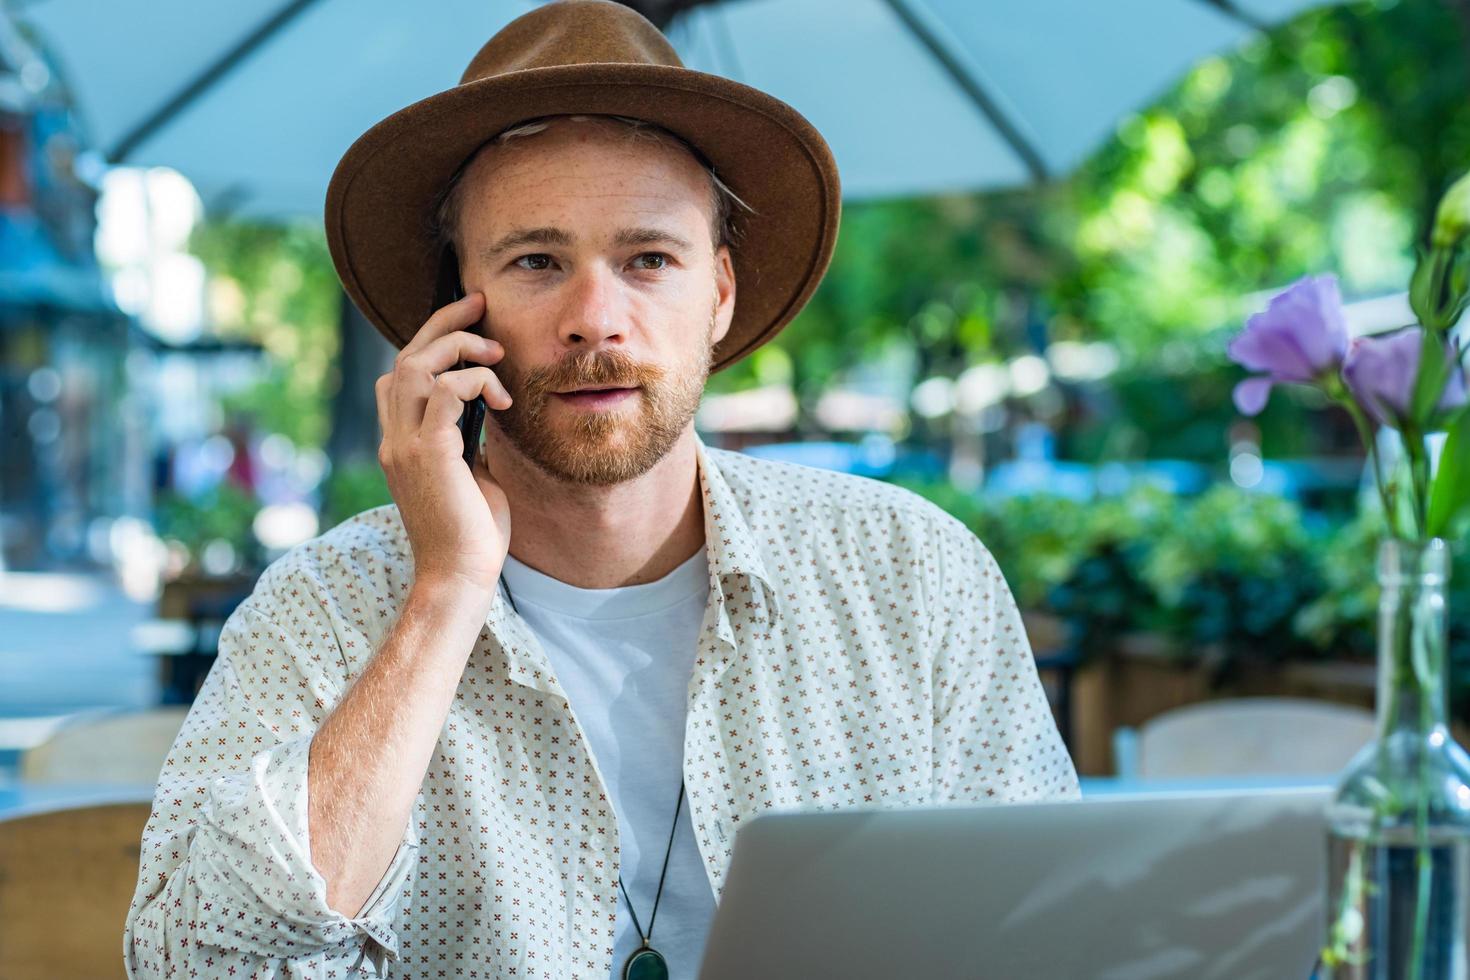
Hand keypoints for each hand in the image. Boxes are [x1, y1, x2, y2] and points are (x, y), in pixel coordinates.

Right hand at [374, 291, 512, 602]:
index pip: (401, 374)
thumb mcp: (473, 475)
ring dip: (458, 348)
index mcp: (401, 442)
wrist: (461, 577)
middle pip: (404, 357)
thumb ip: (469, 441)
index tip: (471, 320)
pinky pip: (443, 391)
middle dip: (444, 323)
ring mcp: (404, 446)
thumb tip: (486, 411)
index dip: (431, 341)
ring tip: (495, 352)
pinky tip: (501, 400)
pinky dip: (474, 381)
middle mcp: (394, 439)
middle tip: (481, 304)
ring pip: (415, 366)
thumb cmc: (472, 533)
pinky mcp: (427, 454)